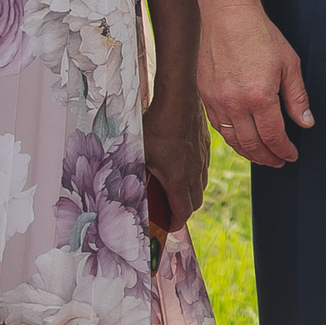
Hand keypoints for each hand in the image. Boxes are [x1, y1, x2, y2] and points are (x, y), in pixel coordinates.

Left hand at [142, 91, 212, 219]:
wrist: (179, 98)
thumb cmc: (156, 125)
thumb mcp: (139, 152)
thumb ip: (133, 171)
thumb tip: (119, 184)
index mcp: (178, 179)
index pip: (183, 212)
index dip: (175, 223)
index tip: (168, 226)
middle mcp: (194, 172)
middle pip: (195, 202)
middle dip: (183, 210)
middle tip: (168, 209)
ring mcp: (202, 158)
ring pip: (201, 185)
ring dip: (190, 192)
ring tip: (174, 189)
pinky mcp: (205, 145)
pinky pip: (203, 168)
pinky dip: (195, 175)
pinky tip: (181, 164)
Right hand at [196, 1, 313, 167]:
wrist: (228, 16)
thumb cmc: (262, 36)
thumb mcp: (289, 64)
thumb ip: (297, 98)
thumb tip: (306, 123)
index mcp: (260, 98)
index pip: (273, 137)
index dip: (284, 150)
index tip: (291, 156)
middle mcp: (235, 104)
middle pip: (252, 144)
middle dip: (267, 157)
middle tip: (278, 162)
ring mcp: (216, 101)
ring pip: (232, 139)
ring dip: (249, 152)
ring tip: (261, 156)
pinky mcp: (204, 95)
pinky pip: (218, 125)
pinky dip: (231, 137)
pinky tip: (241, 138)